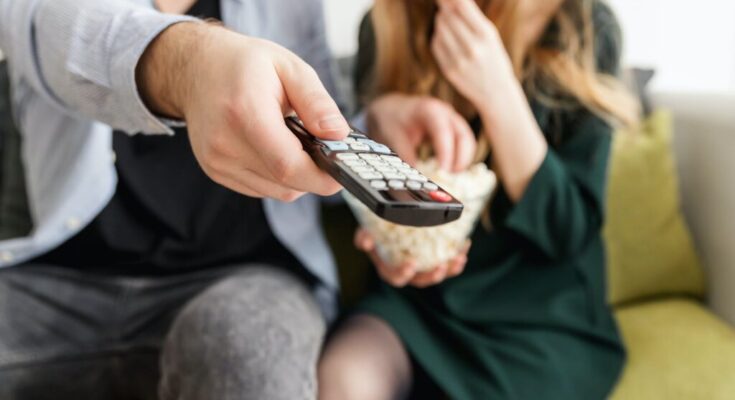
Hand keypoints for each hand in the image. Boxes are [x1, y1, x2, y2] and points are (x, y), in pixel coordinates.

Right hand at [138, 23, 349, 200]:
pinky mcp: (216, 171)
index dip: (322, 176)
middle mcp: (225, 143)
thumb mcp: (289, 67)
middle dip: (315, 174)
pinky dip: (277, 176)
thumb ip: (316, 102)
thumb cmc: (244, 64)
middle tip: (326, 151)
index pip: (288, 165)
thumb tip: (339, 135)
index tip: (343, 171)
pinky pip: (261, 188)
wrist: (196, 68)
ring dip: (296, 176)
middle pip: (285, 183)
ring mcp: (217, 161)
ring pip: (276, 191)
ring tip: (296, 142)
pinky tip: (276, 149)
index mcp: (245, 112)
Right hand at [354, 229, 469, 287]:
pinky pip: (448, 263)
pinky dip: (457, 256)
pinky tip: (465, 245)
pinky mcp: (435, 260)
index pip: (396, 277)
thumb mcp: (367, 231)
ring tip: (459, 259)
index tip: (412, 264)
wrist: (390, 224)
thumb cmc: (377, 230)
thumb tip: (365, 242)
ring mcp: (423, 268)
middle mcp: (407, 272)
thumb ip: (364, 236)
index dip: (403, 273)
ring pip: (437, 274)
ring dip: (450, 269)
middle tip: (441, 267)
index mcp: (389, 268)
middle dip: (432, 276)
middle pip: (421, 281)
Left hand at [367, 94, 475, 171]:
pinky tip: (449, 170)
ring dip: (462, 160)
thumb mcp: (394, 137)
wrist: (391, 108)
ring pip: (467, 141)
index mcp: (430, 110)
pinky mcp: (454, 129)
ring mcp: (452, 120)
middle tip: (450, 177)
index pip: (444, 132)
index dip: (446, 153)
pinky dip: (460, 158)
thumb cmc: (393, 119)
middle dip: (461, 159)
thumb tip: (416, 178)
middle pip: (464, 137)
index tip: (443, 172)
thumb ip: (406, 157)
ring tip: (450, 176)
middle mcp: (446, 113)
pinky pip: (464, 144)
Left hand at [432, 0, 516, 105]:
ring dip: (442, 22)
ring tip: (450, 23)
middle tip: (446, 5)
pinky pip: (436, 44)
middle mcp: (472, 48)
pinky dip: (439, 37)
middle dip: (445, 8)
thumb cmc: (493, 56)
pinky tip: (447, 38)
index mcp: (486, 35)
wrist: (495, 91)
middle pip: (447, 16)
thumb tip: (451, 0)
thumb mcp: (490, 35)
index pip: (462, 6)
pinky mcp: (449, 70)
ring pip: (440, 29)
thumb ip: (471, 16)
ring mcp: (459, 61)